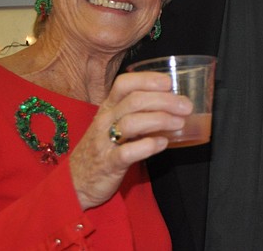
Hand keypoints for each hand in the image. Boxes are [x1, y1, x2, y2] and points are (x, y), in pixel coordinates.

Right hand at [69, 72, 192, 209]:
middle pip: (134, 101)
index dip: (147, 79)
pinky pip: (127, 152)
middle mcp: (104, 121)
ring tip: (179, 123)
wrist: (76, 182)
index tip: (169, 82)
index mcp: (108, 108)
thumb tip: (173, 104)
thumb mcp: (114, 124)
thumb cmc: (102, 149)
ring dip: (160, 119)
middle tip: (186, 106)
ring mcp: (104, 142)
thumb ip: (138, 113)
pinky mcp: (108, 164)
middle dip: (164, 100)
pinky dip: (148, 145)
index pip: (124, 84)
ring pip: (131, 123)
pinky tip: (162, 143)